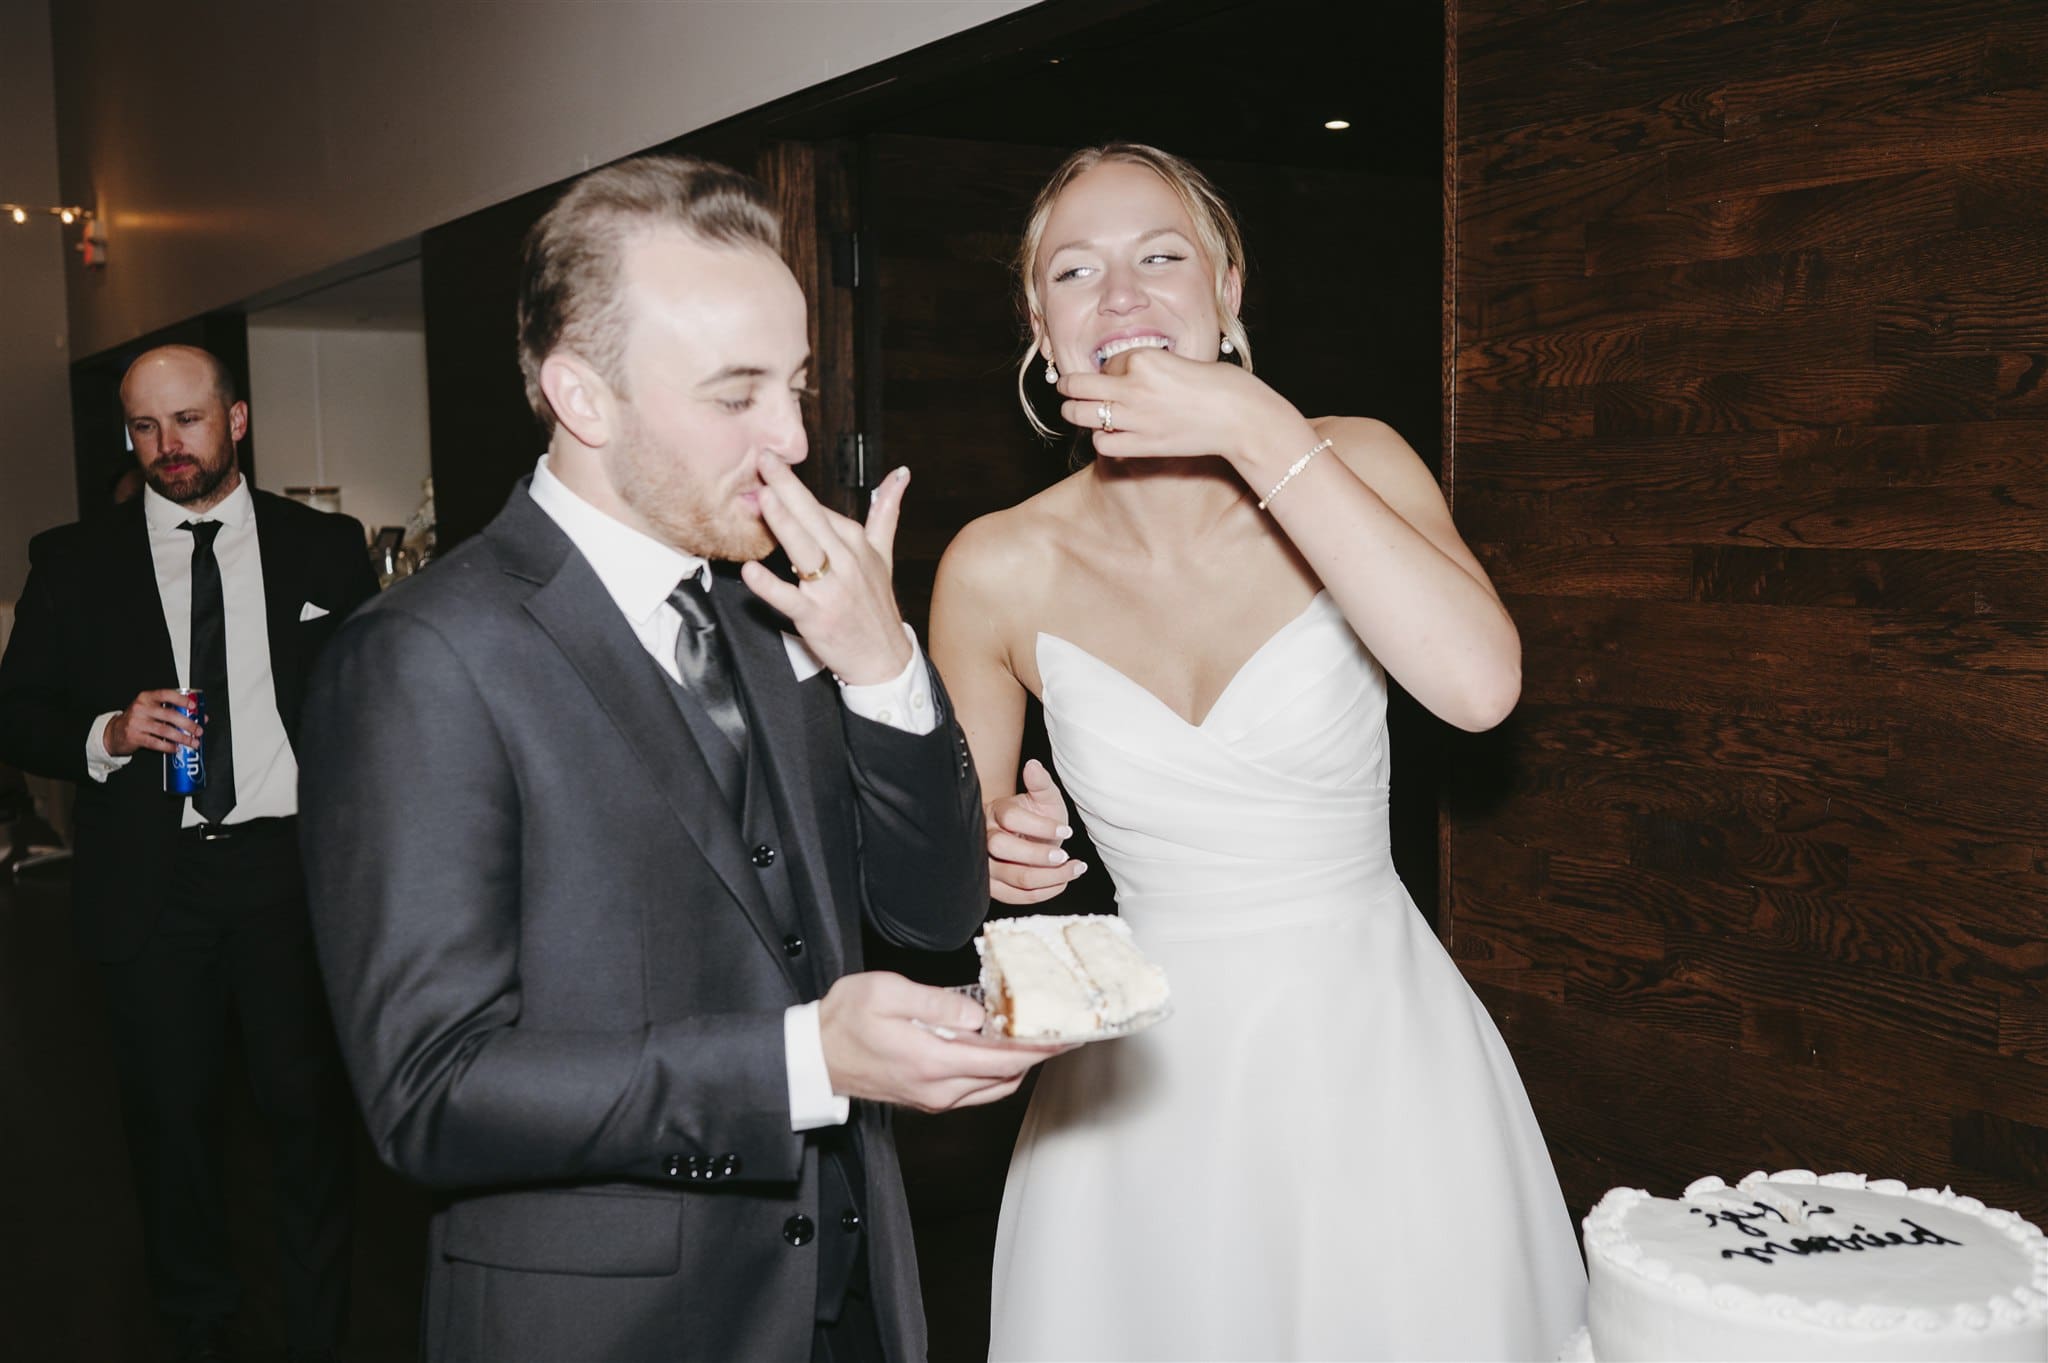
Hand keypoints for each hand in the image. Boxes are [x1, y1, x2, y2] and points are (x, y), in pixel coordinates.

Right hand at [103, 689, 202, 755]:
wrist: (115, 732)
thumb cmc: (138, 719)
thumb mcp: (151, 709)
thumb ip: (173, 710)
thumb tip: (200, 716)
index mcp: (147, 698)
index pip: (166, 694)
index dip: (181, 699)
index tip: (193, 706)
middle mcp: (141, 708)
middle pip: (169, 715)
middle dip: (188, 724)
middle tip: (198, 730)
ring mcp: (136, 723)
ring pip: (165, 730)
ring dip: (182, 737)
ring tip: (192, 742)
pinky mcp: (134, 737)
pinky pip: (156, 743)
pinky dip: (168, 746)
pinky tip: (176, 748)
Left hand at [741, 460, 915, 685]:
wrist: (883, 658)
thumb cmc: (876, 604)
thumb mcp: (884, 553)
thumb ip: (886, 511)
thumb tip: (900, 473)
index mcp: (856, 542)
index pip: (821, 508)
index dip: (794, 485)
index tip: (771, 460)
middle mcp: (846, 561)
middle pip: (813, 519)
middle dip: (787, 488)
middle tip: (764, 460)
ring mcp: (831, 589)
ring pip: (805, 550)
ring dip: (784, 523)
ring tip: (763, 498)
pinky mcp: (816, 617)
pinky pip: (789, 598)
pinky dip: (770, 586)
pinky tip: (751, 571)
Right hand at [818, 971, 1060, 1111]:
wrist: (812, 1057)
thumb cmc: (844, 1020)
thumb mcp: (885, 993)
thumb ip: (936, 1003)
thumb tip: (977, 1015)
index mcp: (932, 1061)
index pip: (1002, 1059)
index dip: (1040, 1048)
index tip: (1067, 1035)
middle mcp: (938, 1089)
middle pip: (1006, 1078)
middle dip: (1038, 1056)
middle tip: (1064, 1031)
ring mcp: (933, 1099)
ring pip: (994, 1089)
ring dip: (1019, 1066)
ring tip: (1038, 1038)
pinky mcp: (927, 1099)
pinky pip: (976, 1092)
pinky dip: (997, 1073)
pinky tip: (1000, 1049)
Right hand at [987, 759, 1087, 904]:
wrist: (1026, 838)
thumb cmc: (1035, 817)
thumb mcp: (1043, 798)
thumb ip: (1040, 783)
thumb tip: (1033, 765)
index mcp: (995, 811)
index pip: (1010, 816)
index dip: (1040, 825)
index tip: (1068, 831)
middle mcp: (983, 838)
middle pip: (1001, 847)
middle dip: (1036, 854)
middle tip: (1063, 855)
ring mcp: (984, 864)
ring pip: (1009, 876)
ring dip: (1046, 877)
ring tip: (1073, 869)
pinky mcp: (992, 887)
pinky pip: (1014, 896)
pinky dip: (1042, 892)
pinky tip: (1063, 882)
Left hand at [1056, 345, 1305, 466]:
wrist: (1239, 416)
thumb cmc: (1219, 386)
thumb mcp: (1179, 363)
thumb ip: (1149, 370)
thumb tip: (1122, 379)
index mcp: (1145, 358)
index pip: (1107, 363)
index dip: (1109, 370)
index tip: (1113, 377)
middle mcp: (1134, 386)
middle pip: (1079, 385)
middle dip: (1069, 386)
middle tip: (1066, 388)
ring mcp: (1135, 417)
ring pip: (1081, 414)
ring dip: (1075, 412)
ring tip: (1075, 410)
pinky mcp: (1142, 443)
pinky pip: (1102, 442)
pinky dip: (1100, 439)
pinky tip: (1107, 435)